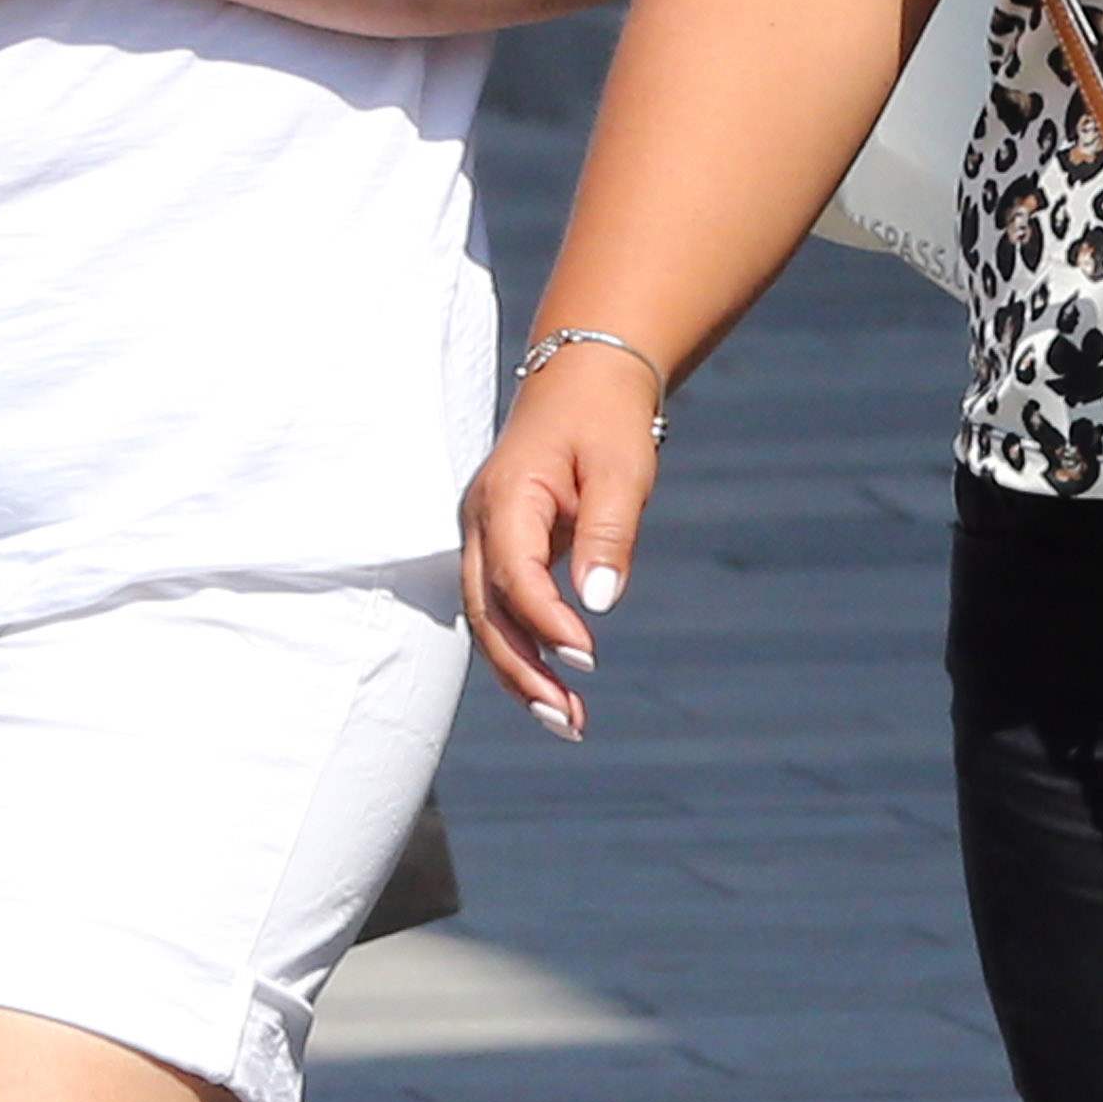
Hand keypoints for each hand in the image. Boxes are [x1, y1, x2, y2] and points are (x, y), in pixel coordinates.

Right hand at [461, 339, 665, 741]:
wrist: (585, 379)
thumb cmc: (606, 419)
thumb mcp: (621, 467)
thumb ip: (608, 532)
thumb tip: (599, 601)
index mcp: (504, 496)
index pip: (514, 574)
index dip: (546, 622)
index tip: (587, 660)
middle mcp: (480, 522)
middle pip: (486, 612)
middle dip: (522, 671)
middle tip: (568, 719)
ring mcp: (485, 538)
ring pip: (489, 619)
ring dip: (521, 673)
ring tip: (568, 722)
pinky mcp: (500, 551)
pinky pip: (503, 609)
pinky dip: (526, 650)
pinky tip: (556, 691)